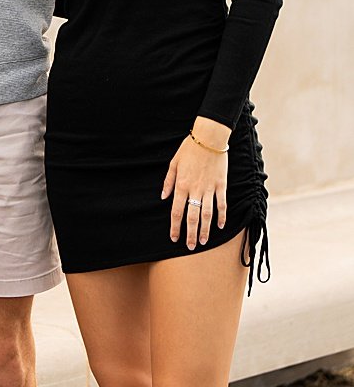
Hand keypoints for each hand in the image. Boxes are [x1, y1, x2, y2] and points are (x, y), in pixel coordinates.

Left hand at [162, 119, 230, 250]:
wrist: (209, 139)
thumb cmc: (188, 150)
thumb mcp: (173, 164)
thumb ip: (168, 182)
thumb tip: (164, 198)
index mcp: (181, 185)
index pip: (176, 212)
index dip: (175, 227)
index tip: (174, 238)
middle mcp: (195, 190)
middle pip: (192, 217)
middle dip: (191, 234)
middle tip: (190, 247)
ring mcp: (210, 189)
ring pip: (207, 214)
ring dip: (206, 229)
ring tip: (204, 241)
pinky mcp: (221, 185)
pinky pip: (222, 204)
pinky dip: (221, 216)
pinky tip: (220, 226)